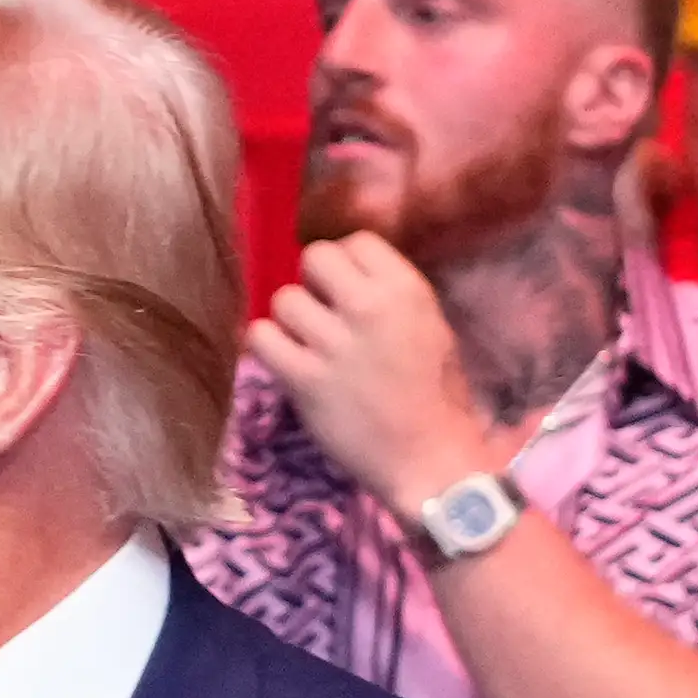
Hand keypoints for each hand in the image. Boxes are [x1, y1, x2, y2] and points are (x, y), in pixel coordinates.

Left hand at [246, 231, 506, 514]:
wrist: (428, 456)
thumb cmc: (436, 395)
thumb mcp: (429, 326)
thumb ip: (389, 297)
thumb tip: (345, 279)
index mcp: (407, 290)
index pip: (357, 241)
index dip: (345, 263)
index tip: (345, 289)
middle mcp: (369, 307)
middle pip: (314, 257)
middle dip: (313, 283)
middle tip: (321, 314)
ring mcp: (333, 343)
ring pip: (283, 299)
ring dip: (289, 319)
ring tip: (304, 343)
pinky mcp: (304, 379)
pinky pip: (261, 338)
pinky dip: (264, 345)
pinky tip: (281, 359)